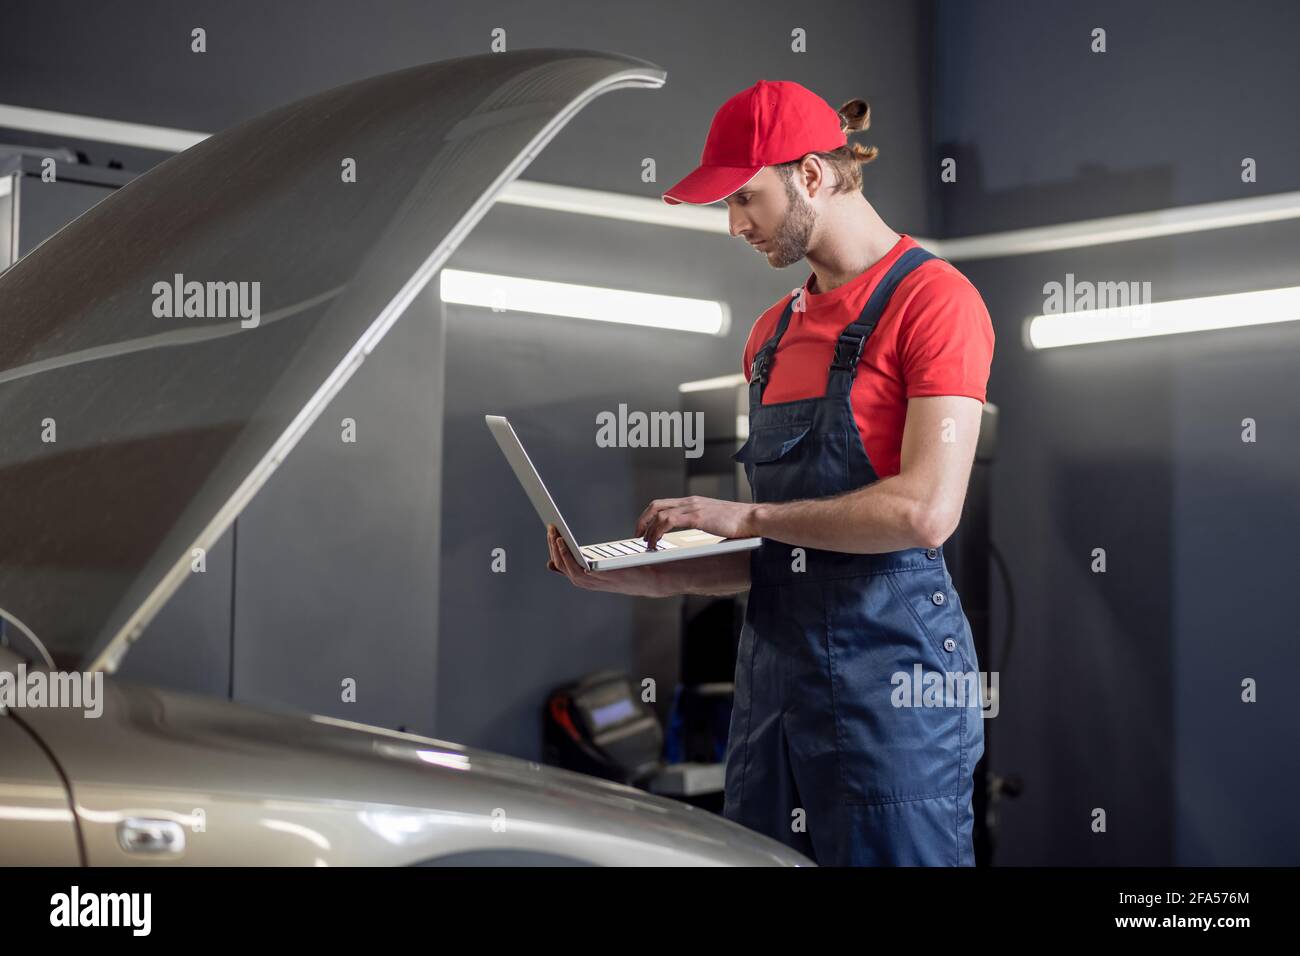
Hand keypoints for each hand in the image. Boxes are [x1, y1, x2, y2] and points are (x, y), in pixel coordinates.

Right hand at [546, 525, 674, 597]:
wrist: (664, 577)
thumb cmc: (646, 568)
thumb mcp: (622, 563)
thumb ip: (607, 558)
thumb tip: (595, 549)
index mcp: (598, 579)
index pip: (570, 571)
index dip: (558, 559)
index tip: (550, 545)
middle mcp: (595, 583)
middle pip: (565, 568)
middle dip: (553, 549)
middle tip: (550, 530)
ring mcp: (598, 582)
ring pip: (567, 570)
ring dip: (556, 551)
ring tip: (553, 533)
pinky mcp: (603, 578)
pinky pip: (577, 569)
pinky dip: (566, 557)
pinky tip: (562, 542)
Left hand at [635, 495, 757, 549]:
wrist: (753, 519)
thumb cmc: (739, 522)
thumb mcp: (715, 519)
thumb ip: (702, 521)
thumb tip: (693, 532)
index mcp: (694, 501)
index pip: (664, 503)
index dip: (649, 515)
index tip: (644, 528)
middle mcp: (691, 501)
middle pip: (656, 505)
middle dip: (642, 520)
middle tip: (638, 535)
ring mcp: (693, 508)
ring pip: (659, 513)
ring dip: (648, 529)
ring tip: (646, 542)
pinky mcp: (697, 517)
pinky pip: (669, 521)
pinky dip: (658, 531)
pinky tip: (657, 541)